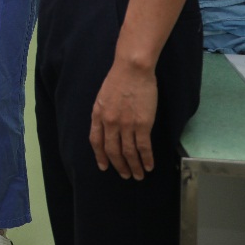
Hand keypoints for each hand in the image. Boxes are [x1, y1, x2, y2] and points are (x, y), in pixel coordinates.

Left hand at [89, 62, 157, 178]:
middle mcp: (109, 123)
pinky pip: (143, 147)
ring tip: (138, 175)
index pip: (96, 141)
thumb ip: (103, 114)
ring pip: (128, 152)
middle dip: (119, 166)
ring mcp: (125, 125)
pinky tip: (149, 165)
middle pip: (112, 150)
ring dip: (134, 166)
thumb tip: (106, 128)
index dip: (100, 156)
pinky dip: (146, 158)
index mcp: (98, 115)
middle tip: (125, 175)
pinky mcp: (142, 124)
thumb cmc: (118, 79)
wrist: (132, 69)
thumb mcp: (102, 97)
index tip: (104, 166)